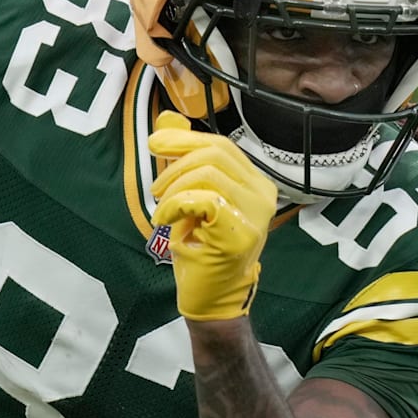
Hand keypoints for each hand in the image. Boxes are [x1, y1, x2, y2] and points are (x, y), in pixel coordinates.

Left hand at [149, 111, 277, 320]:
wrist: (212, 296)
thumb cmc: (202, 248)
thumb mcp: (191, 197)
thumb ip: (184, 160)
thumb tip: (168, 121)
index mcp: (256, 183)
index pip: (222, 146)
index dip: (185, 139)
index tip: (154, 143)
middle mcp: (263, 195)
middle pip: (215, 153)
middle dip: (175, 162)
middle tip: (156, 188)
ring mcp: (256, 215)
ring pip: (208, 173)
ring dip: (173, 187)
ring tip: (162, 208)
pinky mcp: (240, 233)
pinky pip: (202, 199)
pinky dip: (174, 204)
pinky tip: (164, 220)